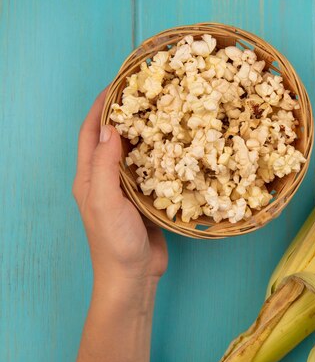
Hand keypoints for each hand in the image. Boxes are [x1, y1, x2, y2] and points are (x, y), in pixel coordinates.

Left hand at [72, 89, 167, 286]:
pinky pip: (154, 172)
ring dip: (147, 135)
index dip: (101, 108)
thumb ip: (105, 165)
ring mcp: (127, 190)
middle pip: (113, 139)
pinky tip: (178, 148)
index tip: (118, 85)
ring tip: (165, 114)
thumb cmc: (114, 242)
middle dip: (126, 115)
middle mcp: (106, 180)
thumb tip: (109, 129)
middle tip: (148, 95)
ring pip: (136, 154)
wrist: (133, 277)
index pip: (90, 134)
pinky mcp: (147, 200)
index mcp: (90, 177)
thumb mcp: (104, 201)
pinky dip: (163, 157)